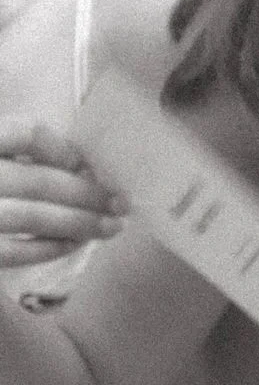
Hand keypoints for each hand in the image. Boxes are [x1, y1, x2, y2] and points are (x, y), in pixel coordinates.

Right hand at [0, 123, 121, 265]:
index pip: (24, 133)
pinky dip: (49, 248)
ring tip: (112, 226)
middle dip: (88, 192)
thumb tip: (70, 163)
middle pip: (40, 180)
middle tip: (121, 201)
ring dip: (80, 223)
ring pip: (34, 217)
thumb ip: (11, 145)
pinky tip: (73, 245)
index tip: (83, 162)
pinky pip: (16, 252)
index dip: (60, 148)